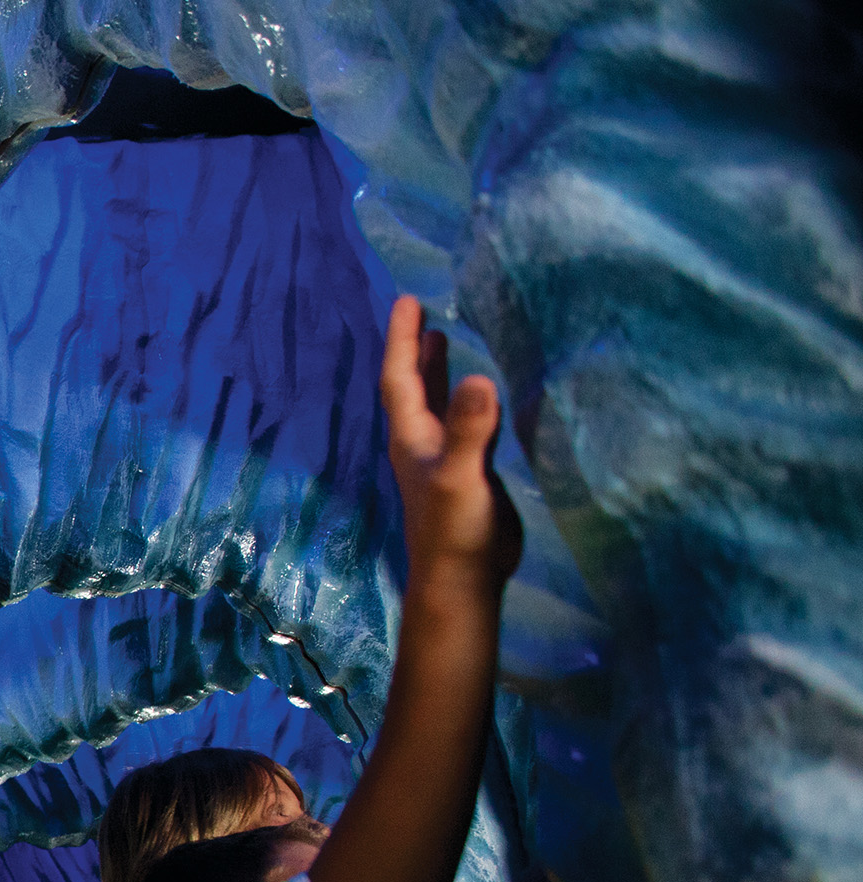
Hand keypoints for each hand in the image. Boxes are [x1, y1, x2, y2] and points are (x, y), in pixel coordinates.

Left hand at [379, 295, 522, 584]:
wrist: (463, 580)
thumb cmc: (456, 531)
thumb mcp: (463, 476)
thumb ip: (471, 430)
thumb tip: (479, 377)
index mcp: (412, 438)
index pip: (400, 378)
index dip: (403, 339)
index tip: (408, 301)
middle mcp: (422, 444)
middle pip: (412, 386)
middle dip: (414, 348)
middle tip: (420, 311)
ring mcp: (444, 459)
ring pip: (435, 404)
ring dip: (437, 372)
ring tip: (443, 339)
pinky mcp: (468, 474)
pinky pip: (463, 423)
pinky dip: (467, 400)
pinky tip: (482, 394)